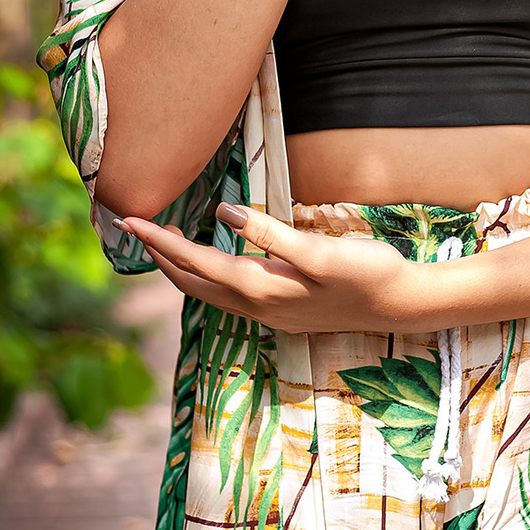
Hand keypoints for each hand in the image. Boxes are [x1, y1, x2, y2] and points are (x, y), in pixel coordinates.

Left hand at [113, 202, 431, 333]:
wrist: (399, 305)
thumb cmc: (365, 272)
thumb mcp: (320, 249)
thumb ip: (270, 234)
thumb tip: (224, 214)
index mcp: (261, 288)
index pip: (198, 261)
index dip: (161, 241)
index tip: (131, 220)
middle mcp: (258, 307)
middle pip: (193, 282)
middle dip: (160, 256)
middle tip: (135, 227)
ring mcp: (269, 315)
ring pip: (209, 293)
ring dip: (181, 270)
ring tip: (164, 244)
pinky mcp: (282, 313)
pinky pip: (228, 298)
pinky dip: (207, 279)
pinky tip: (212, 267)